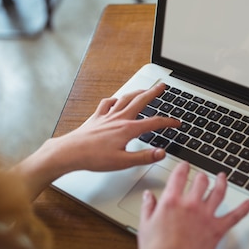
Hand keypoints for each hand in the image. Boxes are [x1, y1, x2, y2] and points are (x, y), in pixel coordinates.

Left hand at [15, 83, 179, 198]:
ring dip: (137, 92)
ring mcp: (107, 116)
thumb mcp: (123, 162)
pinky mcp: (96, 118)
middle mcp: (119, 118)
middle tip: (162, 87)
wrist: (70, 152)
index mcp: (128, 128)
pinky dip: (115, 100)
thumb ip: (144, 157)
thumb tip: (162, 152)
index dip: (168, 122)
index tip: (177, 123)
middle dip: (153, 93)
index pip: (154, 122)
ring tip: (144, 89)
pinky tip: (117, 100)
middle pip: (140, 101)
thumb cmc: (94, 157)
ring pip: (125, 98)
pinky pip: (108, 103)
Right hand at [137, 162, 248, 248]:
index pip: (179, 176)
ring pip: (218, 192)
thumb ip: (148, 208)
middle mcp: (190, 205)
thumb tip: (148, 197)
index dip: (183, 167)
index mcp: (171, 202)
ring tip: (223, 177)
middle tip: (201, 175)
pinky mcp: (217, 229)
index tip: (185, 165)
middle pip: (200, 181)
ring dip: (222, 182)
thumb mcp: (145, 227)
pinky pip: (235, 216)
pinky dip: (244, 208)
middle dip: (201, 176)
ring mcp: (206, 216)